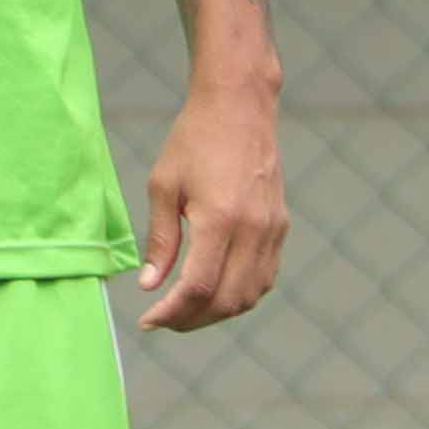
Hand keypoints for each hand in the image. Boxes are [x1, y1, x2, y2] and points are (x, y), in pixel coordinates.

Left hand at [134, 81, 286, 330]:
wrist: (240, 107)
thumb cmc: (194, 140)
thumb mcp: (163, 186)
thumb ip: (160, 241)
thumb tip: (149, 286)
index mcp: (220, 218)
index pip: (198, 287)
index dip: (172, 312)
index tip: (148, 321)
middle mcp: (253, 230)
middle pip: (226, 300)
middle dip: (191, 320)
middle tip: (164, 320)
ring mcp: (272, 230)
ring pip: (249, 296)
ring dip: (217, 313)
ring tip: (186, 310)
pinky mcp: (281, 227)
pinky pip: (264, 278)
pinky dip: (240, 295)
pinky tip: (215, 291)